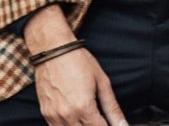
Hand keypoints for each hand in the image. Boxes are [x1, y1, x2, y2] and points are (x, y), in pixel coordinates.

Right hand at [24, 6, 128, 125]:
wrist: (52, 49)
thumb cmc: (77, 60)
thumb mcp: (101, 81)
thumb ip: (112, 108)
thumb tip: (122, 125)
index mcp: (83, 107)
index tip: (111, 125)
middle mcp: (67, 114)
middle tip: (99, 119)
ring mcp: (54, 115)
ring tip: (88, 118)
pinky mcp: (45, 113)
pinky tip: (75, 119)